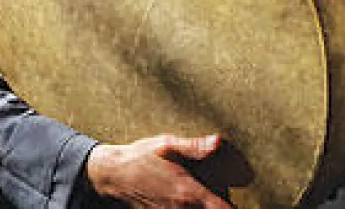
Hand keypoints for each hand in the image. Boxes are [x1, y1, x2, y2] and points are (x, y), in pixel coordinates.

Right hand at [84, 134, 230, 207]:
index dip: (231, 207)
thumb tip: (217, 142)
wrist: (113, 174)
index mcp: (189, 193)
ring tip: (198, 194)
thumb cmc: (141, 158)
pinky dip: (188, 207)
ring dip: (203, 206)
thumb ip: (195, 147)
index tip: (232, 199)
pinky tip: (182, 198)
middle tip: (215, 192)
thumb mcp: (167, 145)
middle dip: (218, 204)